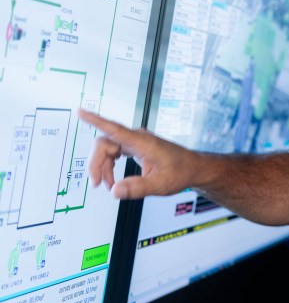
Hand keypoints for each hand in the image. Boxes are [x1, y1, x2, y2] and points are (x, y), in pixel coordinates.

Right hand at [78, 109, 198, 198]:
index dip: (95, 120)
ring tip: (108, 186)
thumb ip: (138, 188)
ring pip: (107, 148)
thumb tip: (115, 191)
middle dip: (96, 163)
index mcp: (142, 142)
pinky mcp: (136, 146)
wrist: (193, 168)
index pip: (114, 128)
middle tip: (97, 184)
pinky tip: (113, 179)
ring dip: (103, 167)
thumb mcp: (160, 185)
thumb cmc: (181, 172)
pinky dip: (110, 166)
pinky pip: (114, 152)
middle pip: (104, 143)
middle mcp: (137, 138)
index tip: (80, 112)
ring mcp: (136, 141)